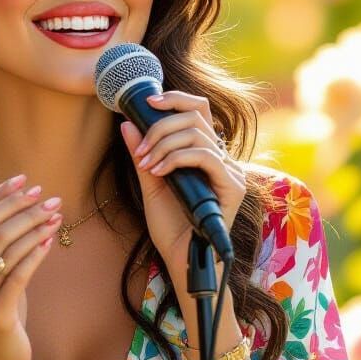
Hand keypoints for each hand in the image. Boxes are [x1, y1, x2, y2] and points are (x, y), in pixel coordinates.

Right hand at [0, 174, 62, 359]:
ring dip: (35, 226)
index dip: (1, 195)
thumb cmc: (4, 312)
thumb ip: (5, 249)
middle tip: (47, 197)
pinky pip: (19, 275)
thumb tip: (29, 211)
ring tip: (56, 214)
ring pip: (8, 248)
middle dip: (22, 207)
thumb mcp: (0, 276)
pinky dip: (36, 254)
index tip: (25, 179)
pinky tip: (50, 241)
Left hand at [120, 91, 245, 280]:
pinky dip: (178, 159)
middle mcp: (222, 160)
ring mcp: (231, 172)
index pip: (199, 111)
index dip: (176, 99)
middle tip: (141, 151)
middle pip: (195, 117)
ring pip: (198, 134)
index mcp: (206, 155)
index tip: (148, 102)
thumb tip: (127, 124)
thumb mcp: (151, 184)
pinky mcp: (233, 187)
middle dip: (161, 128)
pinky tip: (160, 172)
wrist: (181, 260)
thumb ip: (143, 155)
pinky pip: (206, 157)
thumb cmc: (170, 228)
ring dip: (165, 145)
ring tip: (147, 164)